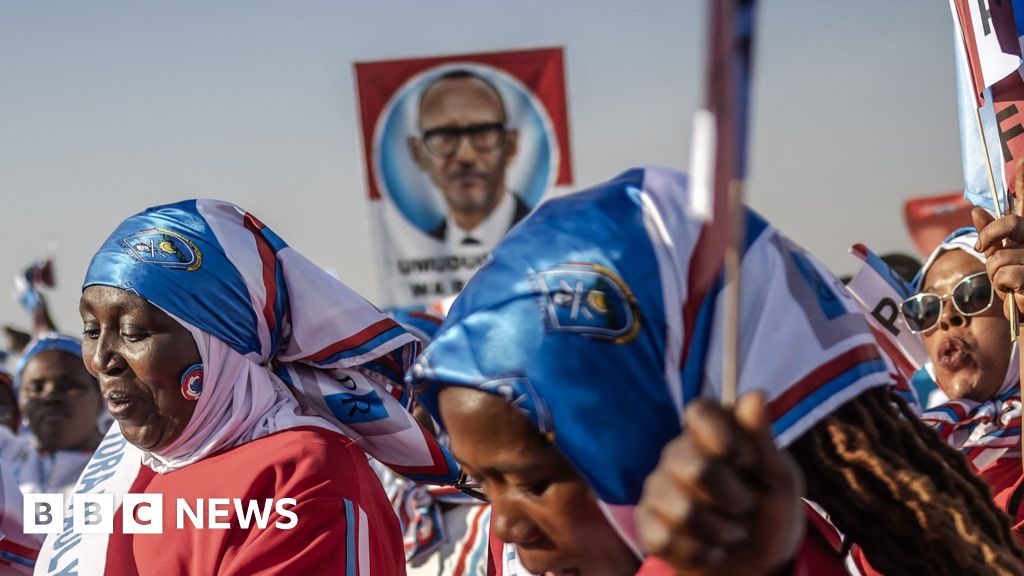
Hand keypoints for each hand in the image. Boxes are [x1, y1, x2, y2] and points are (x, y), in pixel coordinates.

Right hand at [634, 392, 803, 575]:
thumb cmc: (769, 514)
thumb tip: (755, 394)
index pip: (699, 410)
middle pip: (695, 467)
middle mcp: (677, 454)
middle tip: (746, 507)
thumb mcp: (780, 480)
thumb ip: (764, 440)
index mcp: (711, 436)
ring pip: (682, 509)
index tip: (746, 461)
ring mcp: (657, 488)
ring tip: (730, 533)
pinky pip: (666, 538)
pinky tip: (709, 549)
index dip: (722, 434)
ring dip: (720, 531)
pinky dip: (700, 552)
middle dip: (733, 497)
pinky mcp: (646, 522)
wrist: (758, 566)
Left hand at [972, 157, 1023, 321]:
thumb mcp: (1000, 258)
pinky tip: (1017, 293)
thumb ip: (992, 236)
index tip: (1022, 159)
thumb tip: (976, 210)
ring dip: (996, 274)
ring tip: (1010, 283)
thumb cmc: (1017, 285)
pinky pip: (1006, 275)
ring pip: (999, 257)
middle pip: (1010, 225)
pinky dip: (1003, 287)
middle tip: (985, 249)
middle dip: (990, 238)